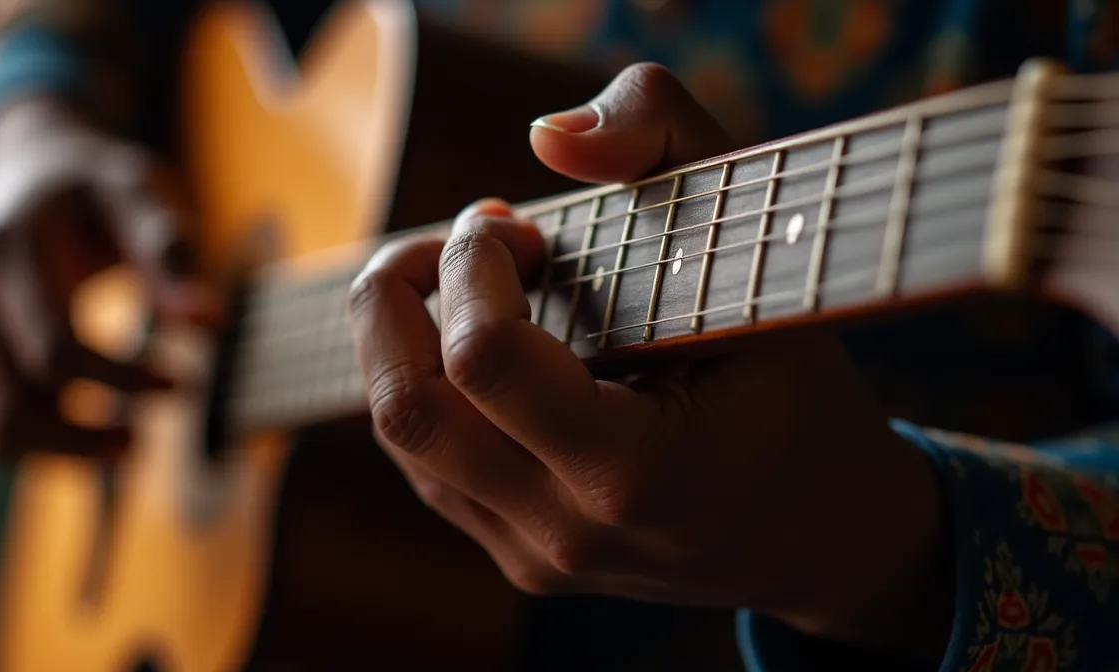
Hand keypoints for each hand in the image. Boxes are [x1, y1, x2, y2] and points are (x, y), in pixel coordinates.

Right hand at [0, 97, 221, 462]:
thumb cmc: (88, 183)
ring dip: (64, 454)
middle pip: (12, 408)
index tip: (184, 383)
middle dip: (88, 436)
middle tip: (151, 437)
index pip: (54, 351)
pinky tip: (95, 436)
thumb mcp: (134, 192)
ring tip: (131, 444)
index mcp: (2, 250)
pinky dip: (42, 448)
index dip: (124, 381)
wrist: (21, 164)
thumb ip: (168, 251)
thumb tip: (207, 319)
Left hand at [348, 64, 952, 657]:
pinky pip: (425, 465)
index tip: (519, 231)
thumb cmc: (797, 388)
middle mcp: (569, 529)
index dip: (472, 265)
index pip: (483, 357)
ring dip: (400, 337)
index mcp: (635, 470)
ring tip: (466, 281)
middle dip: (390, 296)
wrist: (825, 533)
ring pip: (401, 436)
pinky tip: (476, 340)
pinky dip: (424, 383)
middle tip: (450, 244)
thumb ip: (668, 141)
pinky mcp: (518, 558)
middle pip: (406, 408)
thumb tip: (547, 135)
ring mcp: (535, 556)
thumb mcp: (766, 246)